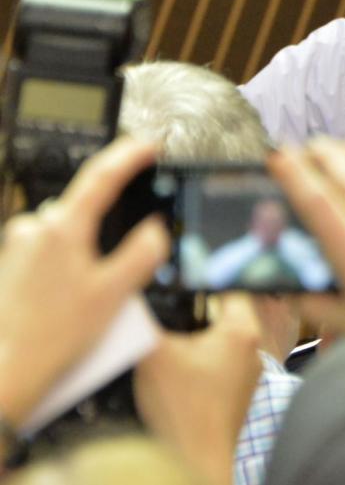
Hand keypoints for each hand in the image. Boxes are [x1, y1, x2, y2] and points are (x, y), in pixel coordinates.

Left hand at [0, 138, 168, 427]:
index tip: (149, 145)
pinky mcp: (10, 266)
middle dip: (110, 225)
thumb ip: (143, 253)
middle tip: (125, 261)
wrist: (6, 372)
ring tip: (98, 295)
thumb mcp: (115, 294)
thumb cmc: (52, 337)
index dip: (130, 156)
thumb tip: (154, 230)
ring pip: (69, 233)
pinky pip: (51, 253)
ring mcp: (18, 248)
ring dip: (88, 251)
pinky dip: (70, 266)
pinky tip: (75, 302)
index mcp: (62, 229)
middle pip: (86, 209)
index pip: (102, 176)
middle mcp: (35, 230)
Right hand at [134, 293, 262, 484]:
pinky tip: (178, 374)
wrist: (195, 460)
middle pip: (222, 313)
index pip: (228, 285)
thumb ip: (147, 319)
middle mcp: (253, 348)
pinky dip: (198, 364)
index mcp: (241, 330)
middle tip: (171, 315)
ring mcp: (247, 373)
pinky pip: (217, 365)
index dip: (201, 279)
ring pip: (219, 340)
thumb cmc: (182, 410)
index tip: (182, 280)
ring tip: (172, 348)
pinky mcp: (237, 393)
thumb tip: (136, 300)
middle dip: (194, 313)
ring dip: (195, 340)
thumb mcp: (153, 352)